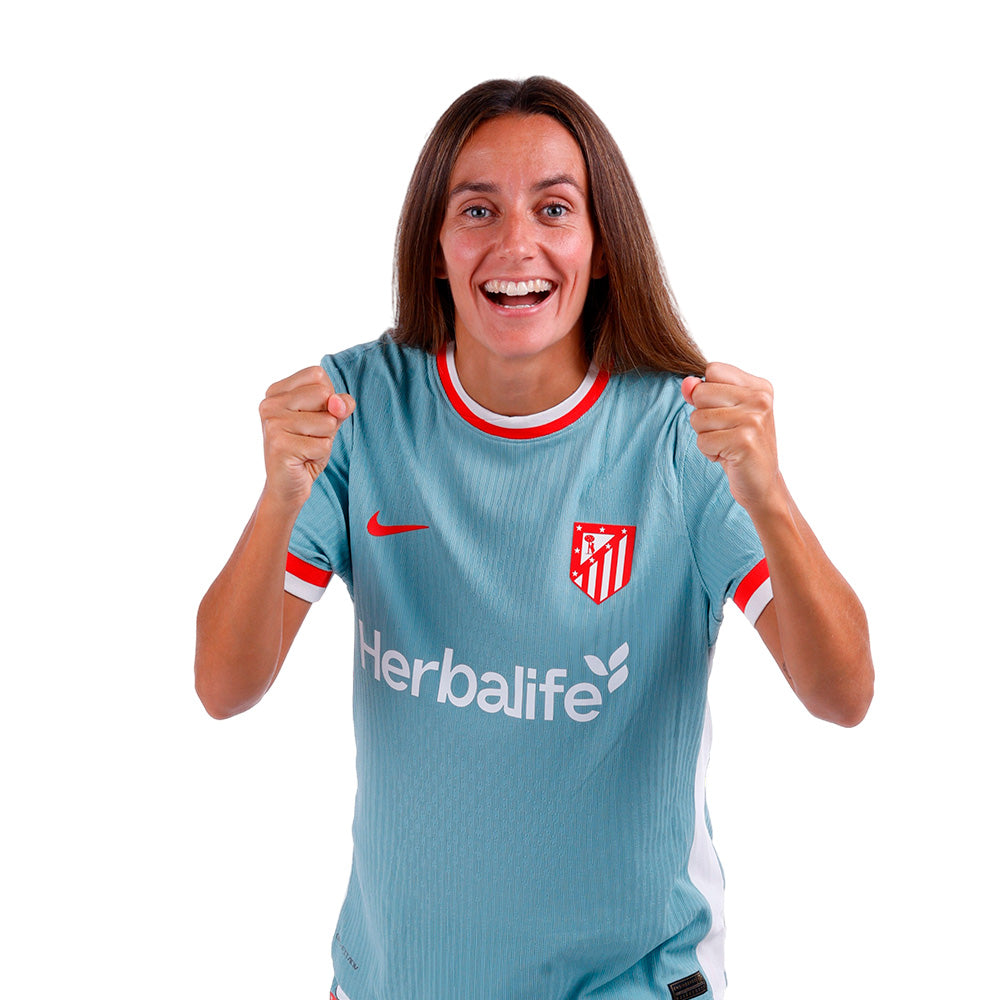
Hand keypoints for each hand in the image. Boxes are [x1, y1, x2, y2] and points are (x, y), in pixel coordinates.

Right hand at [258, 366, 354, 512]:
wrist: (287, 487)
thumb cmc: (307, 449)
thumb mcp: (329, 421)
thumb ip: (340, 405)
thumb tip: (338, 403)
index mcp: (276, 391)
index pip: (318, 375)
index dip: (327, 398)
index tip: (311, 417)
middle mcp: (269, 403)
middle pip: (324, 394)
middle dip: (328, 420)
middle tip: (309, 436)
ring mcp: (272, 423)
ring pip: (328, 421)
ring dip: (325, 439)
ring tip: (306, 448)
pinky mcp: (279, 445)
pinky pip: (323, 444)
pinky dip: (320, 455)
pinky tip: (302, 460)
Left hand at [681, 362, 780, 513]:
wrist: (761, 483)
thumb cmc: (740, 445)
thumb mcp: (723, 414)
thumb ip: (703, 393)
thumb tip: (686, 383)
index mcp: (759, 387)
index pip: (712, 370)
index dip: (706, 393)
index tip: (724, 412)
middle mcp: (760, 399)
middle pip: (701, 392)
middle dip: (703, 417)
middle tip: (725, 432)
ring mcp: (754, 419)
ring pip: (698, 418)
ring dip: (706, 437)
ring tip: (727, 445)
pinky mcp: (744, 441)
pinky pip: (703, 440)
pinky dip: (709, 452)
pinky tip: (728, 456)